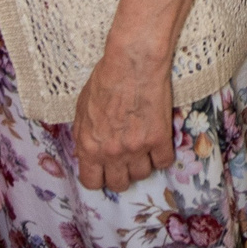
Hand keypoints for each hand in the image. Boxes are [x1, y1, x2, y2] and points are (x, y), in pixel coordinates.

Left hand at [73, 49, 174, 192]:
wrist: (132, 63)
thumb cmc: (104, 80)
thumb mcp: (82, 110)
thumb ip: (83, 136)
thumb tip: (84, 154)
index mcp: (89, 147)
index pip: (92, 182)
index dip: (99, 178)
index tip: (105, 171)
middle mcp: (112, 152)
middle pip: (119, 184)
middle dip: (122, 174)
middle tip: (126, 160)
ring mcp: (137, 148)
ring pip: (142, 175)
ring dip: (143, 164)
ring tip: (143, 148)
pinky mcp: (159, 138)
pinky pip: (164, 161)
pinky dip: (162, 155)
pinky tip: (159, 143)